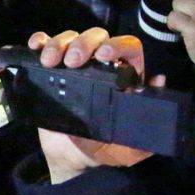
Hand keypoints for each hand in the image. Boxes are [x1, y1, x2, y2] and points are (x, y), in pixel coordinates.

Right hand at [26, 28, 153, 183]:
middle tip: (73, 62)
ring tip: (50, 61)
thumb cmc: (105, 149)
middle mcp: (100, 64)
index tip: (104, 55)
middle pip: (96, 37)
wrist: (71, 158)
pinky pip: (46, 45)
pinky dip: (40, 40)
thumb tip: (157, 82)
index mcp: (125, 76)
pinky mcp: (49, 68)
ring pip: (70, 38)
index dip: (117, 44)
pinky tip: (36, 47)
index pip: (128, 47)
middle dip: (84, 44)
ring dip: (59, 43)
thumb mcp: (134, 145)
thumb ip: (149, 122)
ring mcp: (73, 64)